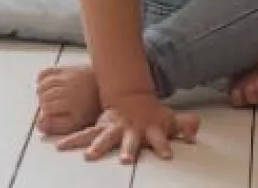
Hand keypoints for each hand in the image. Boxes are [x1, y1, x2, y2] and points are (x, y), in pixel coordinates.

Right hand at [56, 92, 199, 162]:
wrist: (131, 98)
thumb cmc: (151, 114)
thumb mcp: (169, 118)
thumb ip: (183, 123)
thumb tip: (196, 127)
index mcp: (149, 129)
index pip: (160, 138)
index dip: (164, 146)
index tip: (168, 155)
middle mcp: (131, 130)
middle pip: (130, 141)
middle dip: (128, 149)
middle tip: (126, 160)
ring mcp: (114, 129)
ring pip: (105, 137)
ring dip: (98, 146)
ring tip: (90, 155)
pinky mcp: (99, 130)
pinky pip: (84, 136)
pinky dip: (73, 141)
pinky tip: (60, 147)